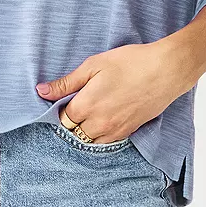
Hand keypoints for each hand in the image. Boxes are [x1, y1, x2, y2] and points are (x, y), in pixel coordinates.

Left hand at [34, 39, 193, 142]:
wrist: (164, 71)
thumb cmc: (129, 62)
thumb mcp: (93, 65)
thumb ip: (66, 82)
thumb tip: (41, 91)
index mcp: (86, 105)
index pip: (62, 118)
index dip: (60, 108)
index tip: (65, 98)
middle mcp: (98, 124)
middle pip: (73, 133)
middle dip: (71, 122)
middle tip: (77, 104)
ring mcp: (114, 131)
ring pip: (89, 142)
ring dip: (84, 131)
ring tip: (90, 113)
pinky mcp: (128, 132)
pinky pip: (106, 143)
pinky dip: (99, 136)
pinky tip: (103, 120)